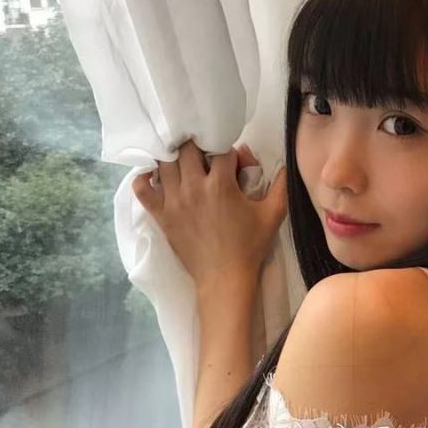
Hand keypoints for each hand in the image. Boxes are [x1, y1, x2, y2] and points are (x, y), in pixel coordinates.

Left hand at [132, 138, 287, 288]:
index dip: (229, 153)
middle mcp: (194, 187)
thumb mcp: (273, 214)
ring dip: (174, 159)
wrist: (224, 278)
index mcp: (221, 184)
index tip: (233, 164)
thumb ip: (281, 185)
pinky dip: (145, 178)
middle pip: (187, 149)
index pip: (221, 150)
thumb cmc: (249, 247)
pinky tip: (156, 177)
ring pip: (164, 162)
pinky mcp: (161, 214)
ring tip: (184, 166)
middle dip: (199, 148)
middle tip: (206, 160)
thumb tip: (285, 163)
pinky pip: (142, 188)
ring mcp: (173, 200)